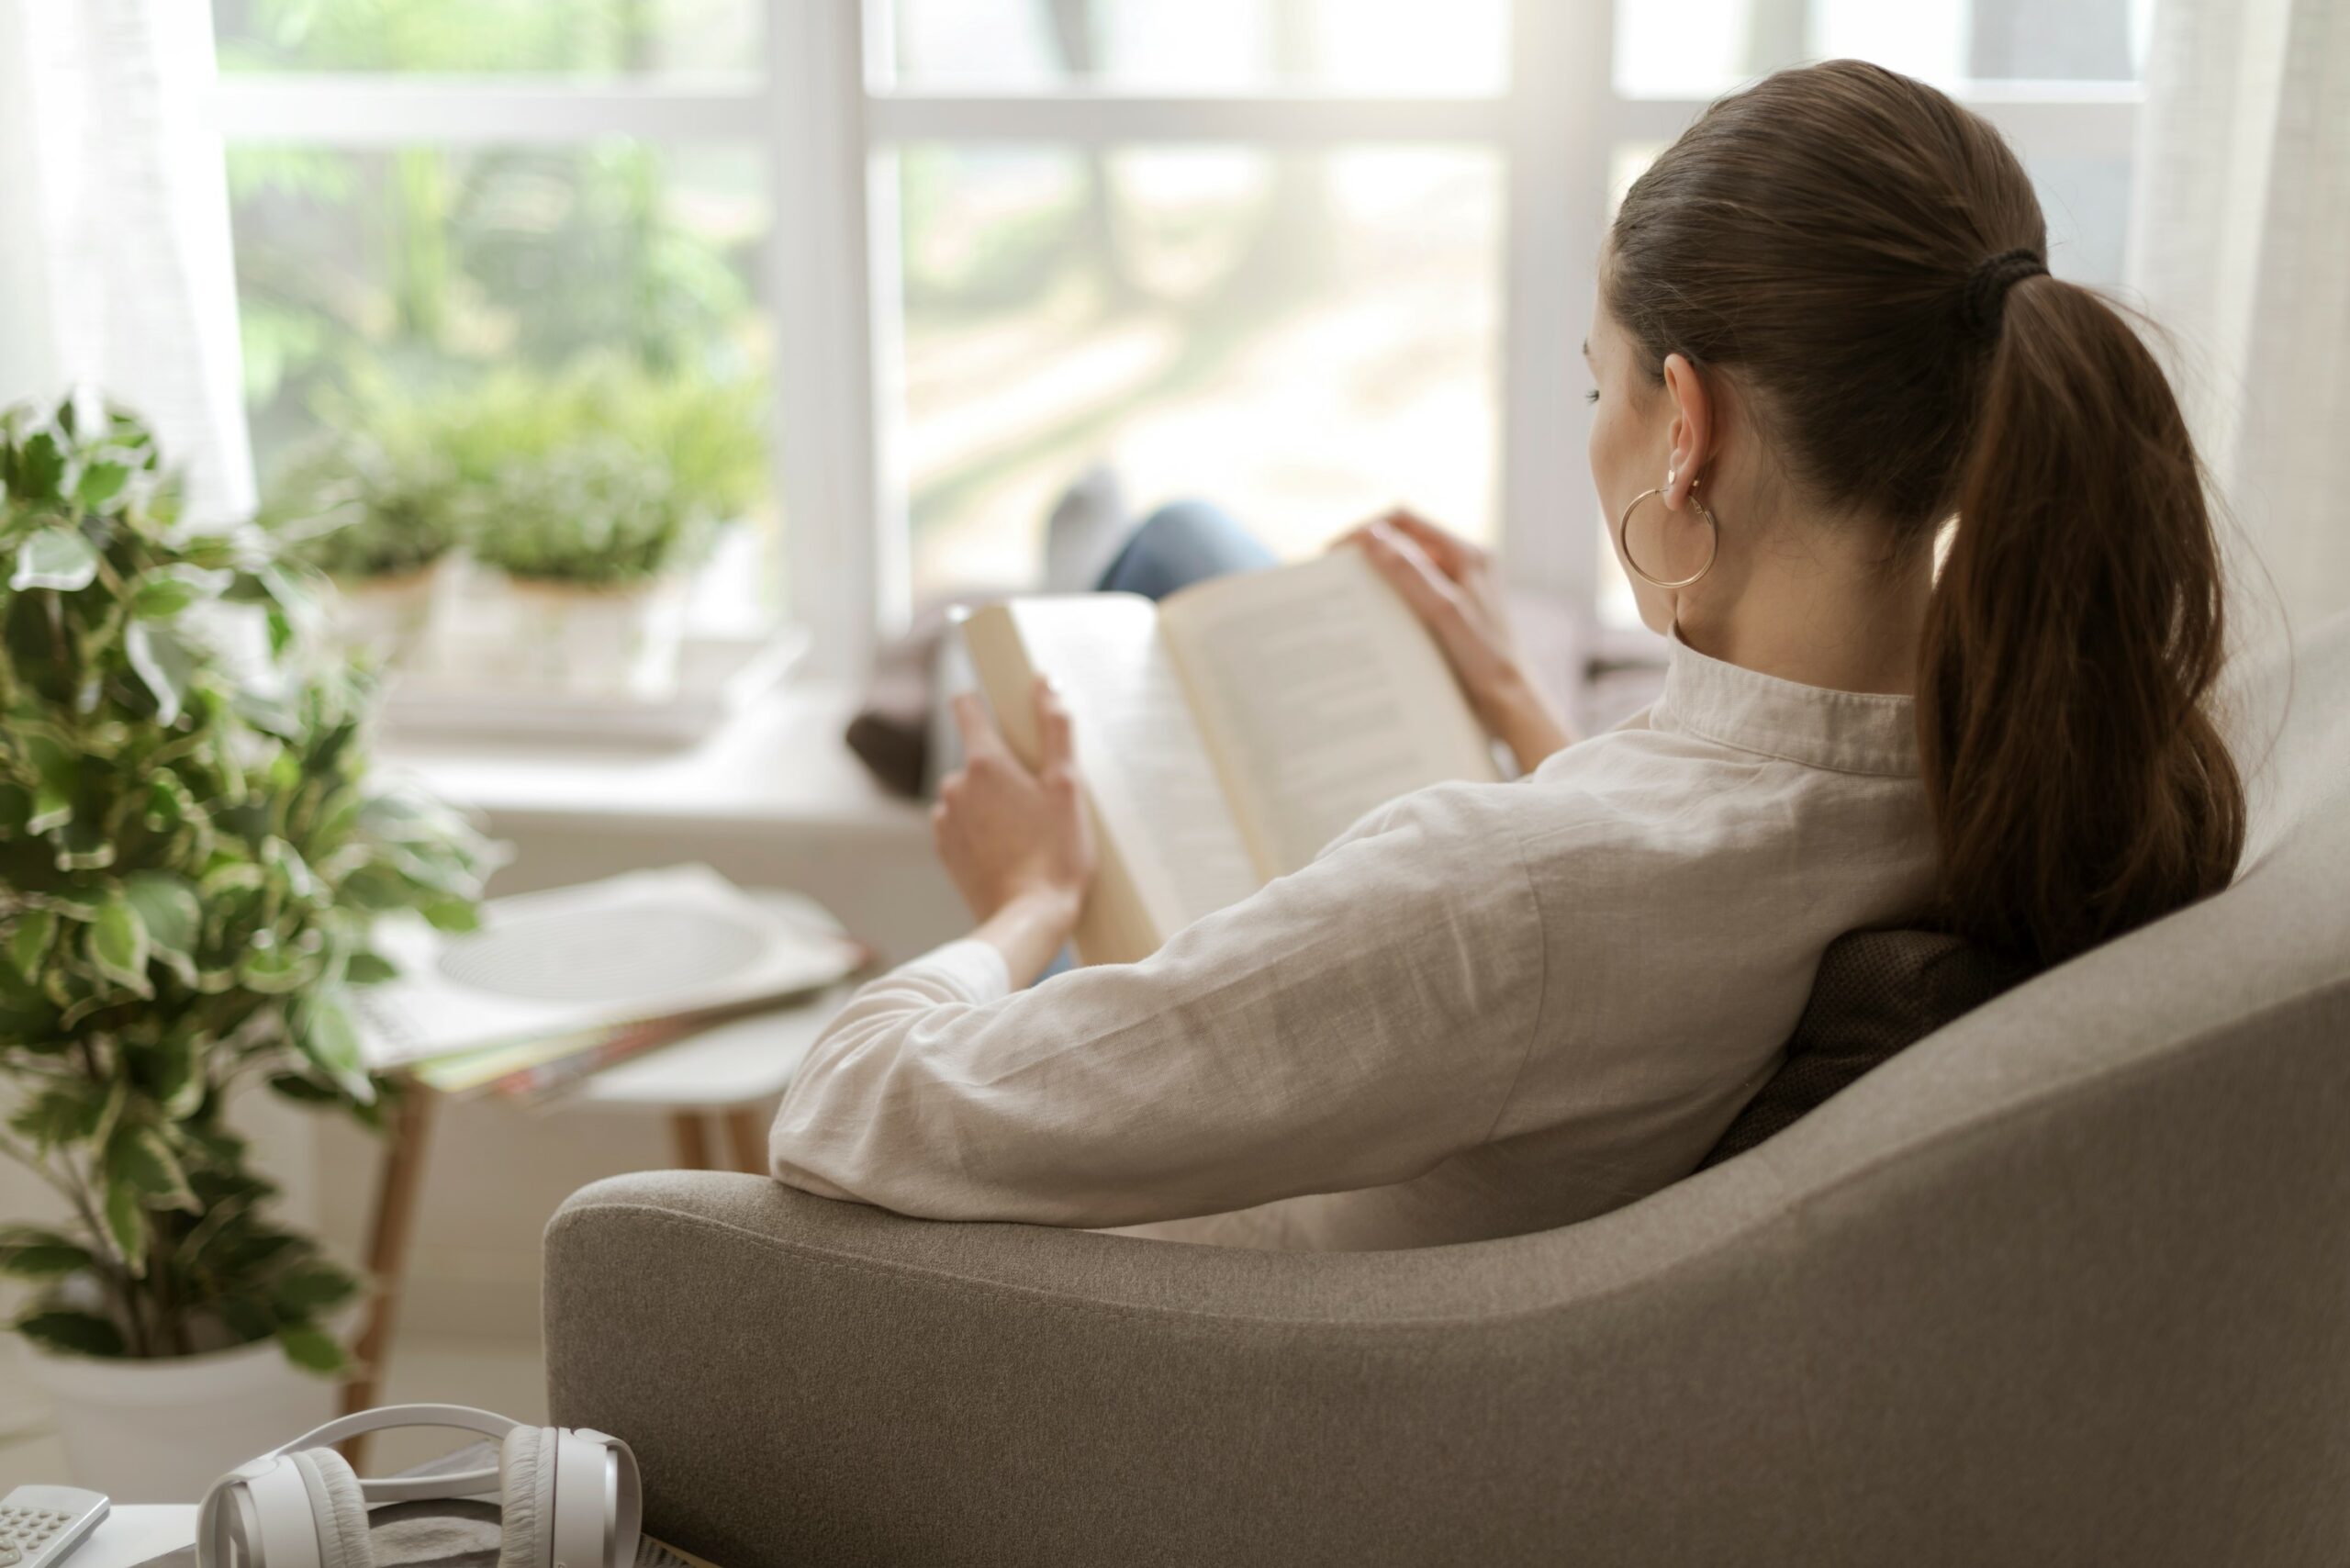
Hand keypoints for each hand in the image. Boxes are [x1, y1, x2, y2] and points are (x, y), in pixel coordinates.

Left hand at [935, 680, 1096, 967]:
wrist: (1028, 918)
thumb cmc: (1055, 853)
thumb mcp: (1066, 786)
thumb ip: (1054, 729)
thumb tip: (1045, 682)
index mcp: (984, 763)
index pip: (966, 707)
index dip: (984, 704)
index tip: (1005, 715)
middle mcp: (954, 785)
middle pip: (978, 758)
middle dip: (1004, 770)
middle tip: (1039, 799)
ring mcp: (945, 819)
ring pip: (970, 794)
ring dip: (992, 803)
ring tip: (1028, 832)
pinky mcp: (945, 850)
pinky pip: (963, 825)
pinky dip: (983, 831)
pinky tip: (1011, 850)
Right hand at [1340, 510, 1573, 771]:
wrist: (1511, 700)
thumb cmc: (1486, 658)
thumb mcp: (1444, 611)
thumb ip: (1410, 572)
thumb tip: (1372, 537)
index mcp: (1468, 553)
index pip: (1406, 520)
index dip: (1368, 528)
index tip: (1336, 549)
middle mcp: (1465, 562)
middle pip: (1405, 540)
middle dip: (1369, 550)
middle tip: (1335, 572)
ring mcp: (1459, 585)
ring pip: (1407, 566)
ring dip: (1377, 575)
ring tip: (1347, 592)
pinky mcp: (1452, 609)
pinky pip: (1413, 591)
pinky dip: (1390, 596)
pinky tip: (1371, 614)